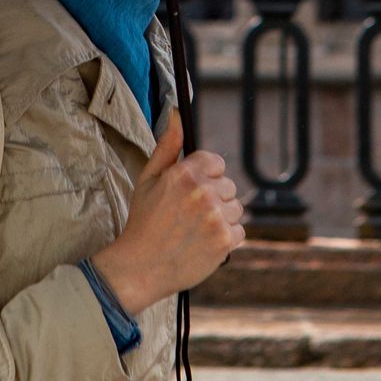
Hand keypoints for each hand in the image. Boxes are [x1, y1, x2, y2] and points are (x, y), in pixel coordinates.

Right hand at [89, 117, 244, 315]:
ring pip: (236, 208)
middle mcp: (203, 192)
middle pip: (228, 185)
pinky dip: (226, 238)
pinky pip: (239, 231)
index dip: (205, 176)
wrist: (141, 267)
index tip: (192, 191)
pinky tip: (204, 242)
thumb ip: (167, 146)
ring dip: (222, 218)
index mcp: (185, 173)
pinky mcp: (225, 240)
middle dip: (214, 197)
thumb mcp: (148, 179)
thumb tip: (176, 114)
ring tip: (196, 229)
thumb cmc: (143, 222)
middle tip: (190, 214)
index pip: (216, 162)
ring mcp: (216, 217)